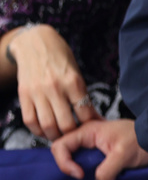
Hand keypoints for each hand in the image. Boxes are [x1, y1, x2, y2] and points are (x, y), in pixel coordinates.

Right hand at [8, 24, 100, 140]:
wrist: (35, 43)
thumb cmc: (60, 57)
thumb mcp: (76, 71)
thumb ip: (80, 93)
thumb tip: (91, 115)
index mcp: (74, 82)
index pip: (84, 112)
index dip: (90, 124)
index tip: (92, 128)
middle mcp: (55, 88)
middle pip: (65, 124)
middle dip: (72, 135)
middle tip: (75, 136)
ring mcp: (38, 93)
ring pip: (47, 126)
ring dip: (54, 136)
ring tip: (60, 137)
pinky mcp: (24, 95)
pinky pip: (30, 120)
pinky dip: (37, 130)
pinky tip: (44, 131)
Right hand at [50, 119, 147, 179]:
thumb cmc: (142, 142)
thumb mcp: (123, 156)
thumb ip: (107, 171)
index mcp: (89, 131)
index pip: (60, 145)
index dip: (64, 163)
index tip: (80, 175)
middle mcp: (88, 136)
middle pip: (63, 151)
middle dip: (67, 166)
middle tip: (81, 178)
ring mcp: (93, 144)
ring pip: (74, 158)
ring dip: (77, 170)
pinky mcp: (100, 153)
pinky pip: (85, 162)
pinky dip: (86, 172)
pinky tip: (94, 179)